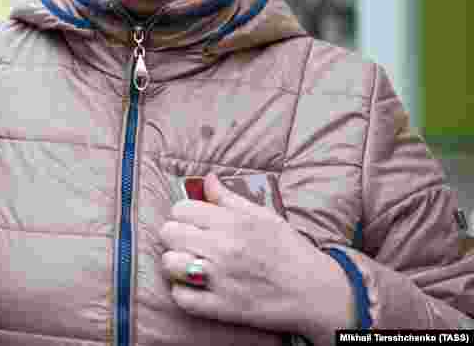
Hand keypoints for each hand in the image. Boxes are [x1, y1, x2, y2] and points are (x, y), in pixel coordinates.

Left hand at [159, 173, 355, 342]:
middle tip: (190, 242)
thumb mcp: (264, 216)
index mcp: (232, 223)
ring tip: (190, 264)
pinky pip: (182, 297)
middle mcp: (223, 249)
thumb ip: (230, 198)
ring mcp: (221, 279)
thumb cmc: (290, 251)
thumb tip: (207, 179)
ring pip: (170, 264)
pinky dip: (182, 292)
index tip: (193, 222)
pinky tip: (193, 286)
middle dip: (177, 236)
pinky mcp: (222, 307)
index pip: (181, 209)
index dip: (184, 214)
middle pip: (169, 234)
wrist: (316, 292)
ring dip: (176, 263)